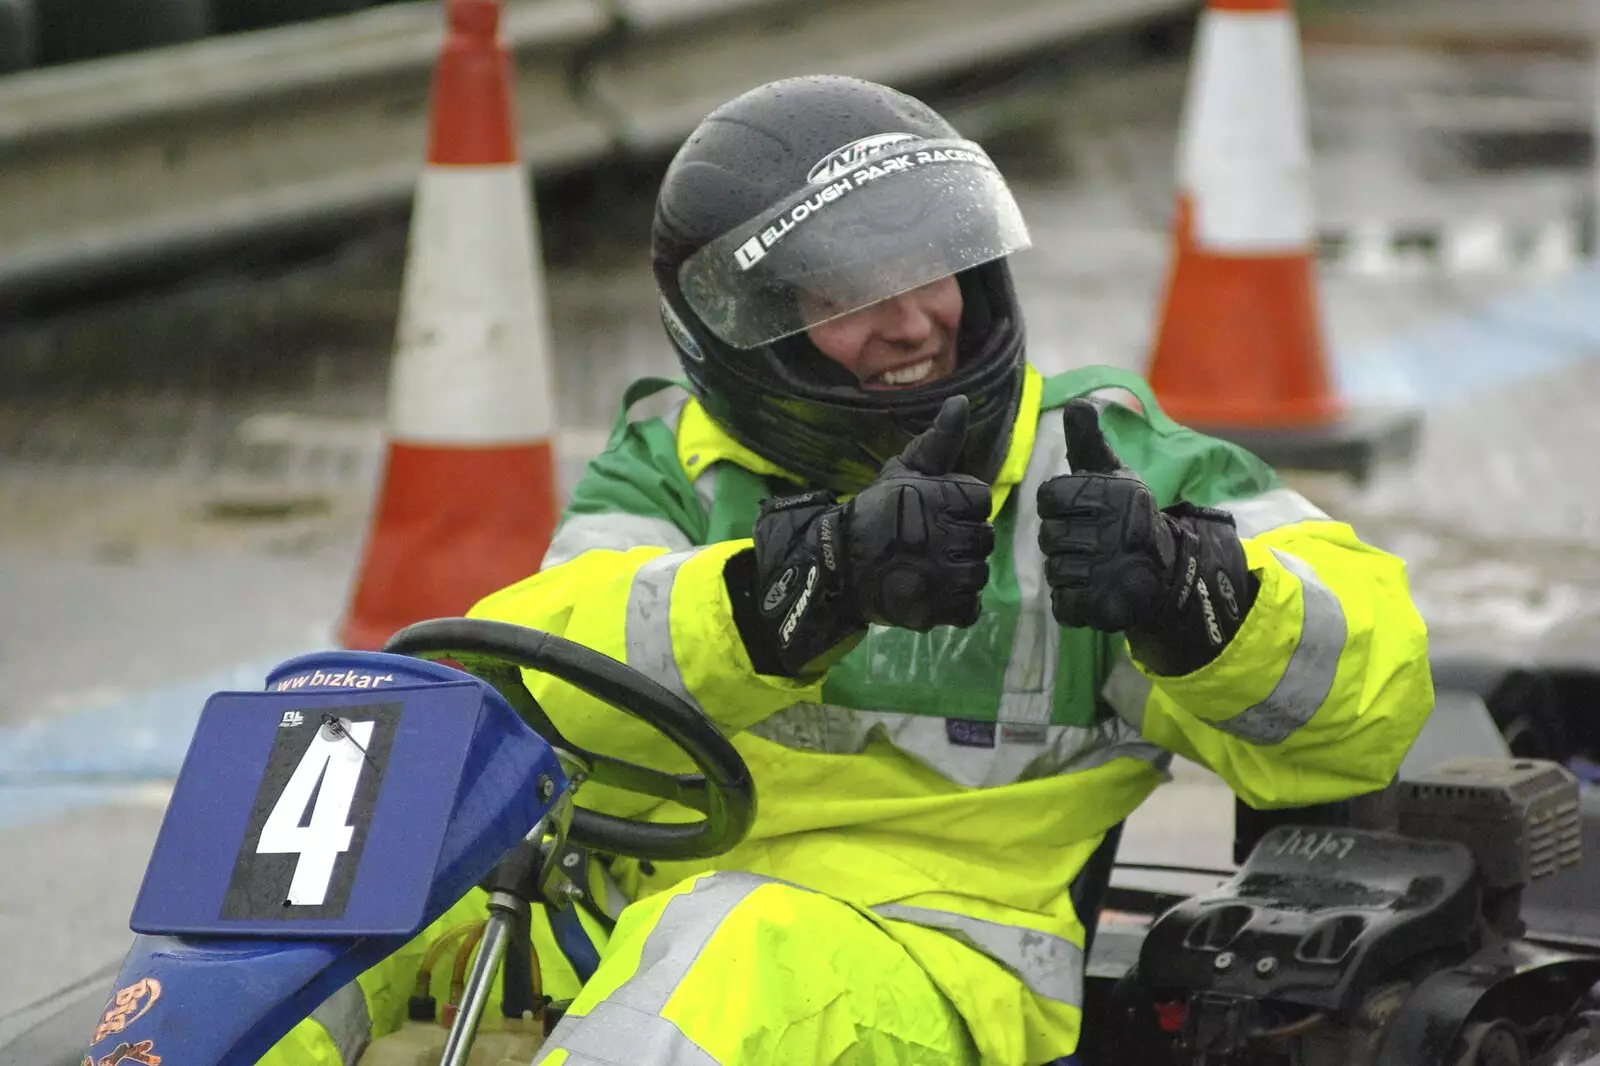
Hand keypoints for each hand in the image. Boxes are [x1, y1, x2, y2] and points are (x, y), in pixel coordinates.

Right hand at [845, 394, 994, 629]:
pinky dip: (955, 604)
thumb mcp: (905, 471)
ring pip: (977, 574)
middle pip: (982, 539)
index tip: (935, 514)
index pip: (981, 500)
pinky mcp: (938, 609)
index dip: (962, 508)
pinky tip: (933, 592)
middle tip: (928, 544)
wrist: (837, 565)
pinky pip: (969, 608)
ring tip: (928, 569)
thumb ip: (939, 440)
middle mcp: (949, 535)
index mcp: (945, 497)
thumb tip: (961, 402)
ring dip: (958, 574)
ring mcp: (944, 576)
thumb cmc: (874, 513)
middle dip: (960, 541)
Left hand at [1037, 400, 1252, 673]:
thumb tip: (1078, 403)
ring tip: (1094, 565)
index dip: (1057, 506)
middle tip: (1088, 542)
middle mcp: (1111, 531)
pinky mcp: (1104, 607)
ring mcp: (1108, 572)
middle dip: (1062, 540)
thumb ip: (1089, 442)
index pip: (1048, 498)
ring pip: (1054, 571)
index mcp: (1109, 494)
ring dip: (1067, 571)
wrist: (1165, 569)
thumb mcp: (1112, 474)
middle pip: (1048, 537)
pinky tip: (1092, 590)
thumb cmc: (1127, 516)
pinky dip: (1072, 601)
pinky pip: (1064, 605)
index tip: (1078, 512)